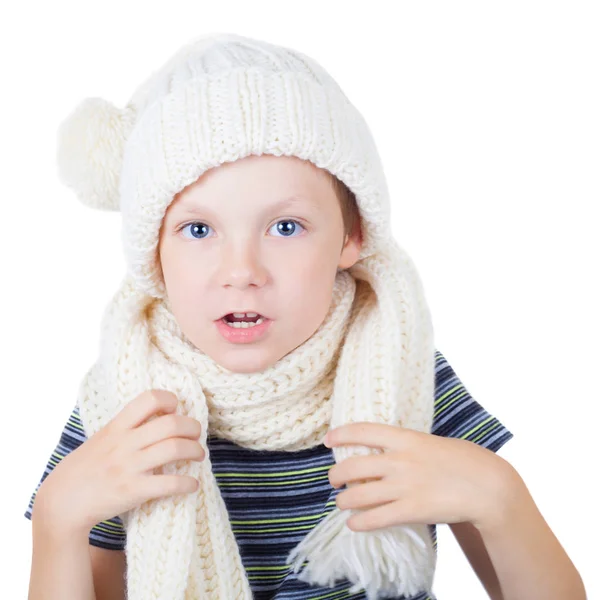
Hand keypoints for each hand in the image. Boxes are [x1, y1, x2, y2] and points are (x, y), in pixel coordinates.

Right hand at [34, 390, 205, 533]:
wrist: (62, 502)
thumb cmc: (84, 469)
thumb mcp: (101, 439)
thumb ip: (125, 428)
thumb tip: (156, 419)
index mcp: (117, 427)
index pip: (149, 399)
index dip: (169, 400)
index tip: (175, 410)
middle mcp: (124, 443)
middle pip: (171, 424)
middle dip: (192, 427)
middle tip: (196, 434)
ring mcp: (129, 467)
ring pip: (175, 449)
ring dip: (195, 451)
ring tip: (198, 455)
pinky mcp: (134, 491)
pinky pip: (170, 483)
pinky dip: (188, 483)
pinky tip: (192, 485)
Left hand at [324, 422, 513, 531]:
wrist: (488, 485)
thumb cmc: (462, 460)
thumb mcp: (431, 443)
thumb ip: (406, 446)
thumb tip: (383, 452)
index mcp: (406, 438)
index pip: (363, 430)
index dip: (341, 434)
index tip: (328, 439)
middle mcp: (400, 460)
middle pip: (352, 466)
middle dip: (336, 474)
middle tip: (333, 479)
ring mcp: (404, 486)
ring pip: (358, 495)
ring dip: (343, 500)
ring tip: (341, 502)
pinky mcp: (411, 511)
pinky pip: (375, 518)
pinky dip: (358, 522)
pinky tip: (353, 523)